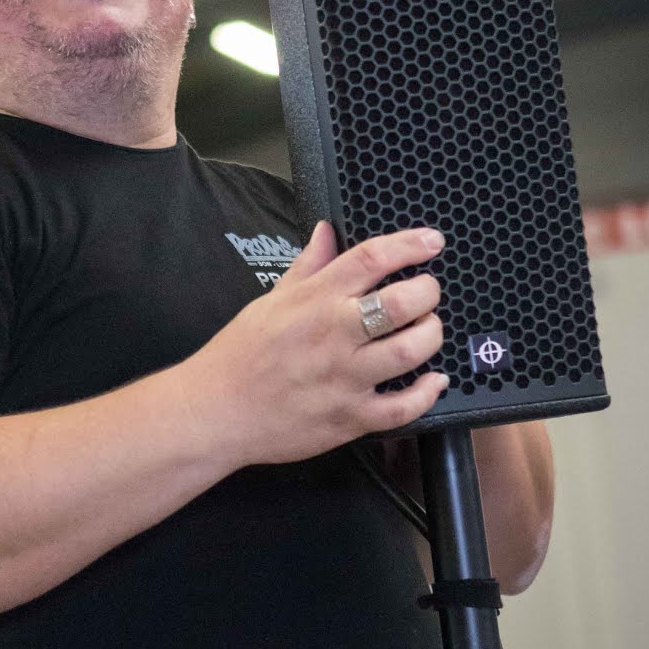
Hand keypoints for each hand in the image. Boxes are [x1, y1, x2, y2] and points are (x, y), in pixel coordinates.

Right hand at [184, 221, 447, 469]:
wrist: (215, 411)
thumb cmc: (241, 354)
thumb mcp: (271, 300)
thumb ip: (308, 265)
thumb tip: (327, 230)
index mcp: (314, 299)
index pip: (371, 259)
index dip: (410, 245)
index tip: (431, 242)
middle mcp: (334, 334)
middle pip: (402, 303)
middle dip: (428, 292)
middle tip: (428, 293)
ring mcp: (344, 378)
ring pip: (410, 351)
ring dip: (430, 336)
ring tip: (426, 330)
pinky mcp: (350, 417)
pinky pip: (403, 407)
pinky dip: (427, 392)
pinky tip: (433, 380)